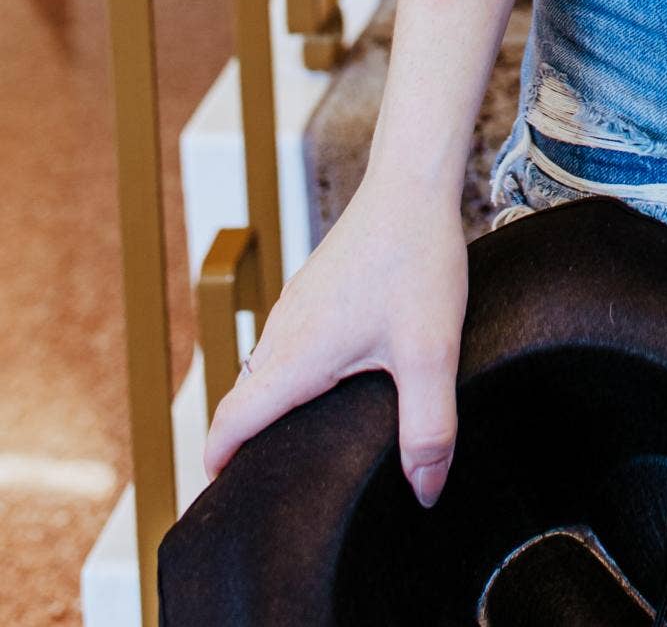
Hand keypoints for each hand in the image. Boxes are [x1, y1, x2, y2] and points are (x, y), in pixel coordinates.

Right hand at [202, 171, 470, 508]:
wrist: (412, 182)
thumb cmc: (416, 260)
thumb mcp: (431, 352)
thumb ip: (427, 427)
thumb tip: (425, 491)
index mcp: (295, 356)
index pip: (230, 421)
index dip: (219, 464)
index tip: (221, 500)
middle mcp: (283, 330)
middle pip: (244, 399)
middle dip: (244, 445)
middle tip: (266, 486)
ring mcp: (297, 304)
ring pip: (265, 368)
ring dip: (269, 406)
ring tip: (298, 442)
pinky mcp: (316, 286)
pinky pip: (288, 342)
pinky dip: (292, 373)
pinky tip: (333, 381)